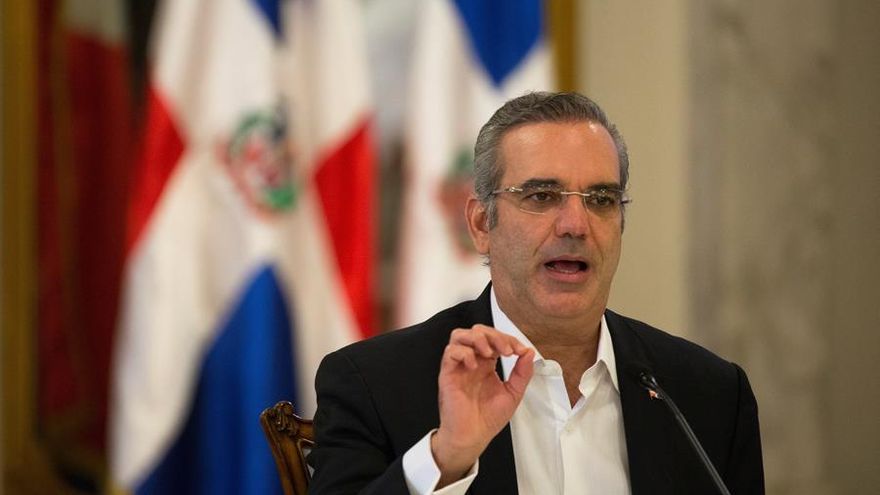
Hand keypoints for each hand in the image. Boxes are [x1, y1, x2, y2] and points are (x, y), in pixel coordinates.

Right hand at [431, 324, 533, 486]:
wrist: (473, 437)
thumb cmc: (488, 418)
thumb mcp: (513, 393)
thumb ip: (522, 373)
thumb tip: (529, 352)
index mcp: (487, 364)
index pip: (495, 339)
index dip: (509, 339)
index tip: (521, 351)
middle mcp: (472, 361)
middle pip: (477, 331)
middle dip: (495, 335)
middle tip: (507, 350)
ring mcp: (459, 366)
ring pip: (460, 335)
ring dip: (477, 338)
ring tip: (489, 352)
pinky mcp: (447, 374)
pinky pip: (450, 352)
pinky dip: (464, 353)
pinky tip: (474, 366)